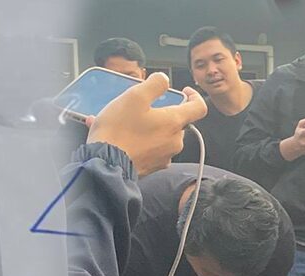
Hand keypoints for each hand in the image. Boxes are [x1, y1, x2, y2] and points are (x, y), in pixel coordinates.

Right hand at [86, 72, 207, 176]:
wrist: (105, 165)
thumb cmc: (119, 130)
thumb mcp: (135, 96)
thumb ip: (155, 84)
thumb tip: (164, 80)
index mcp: (175, 123)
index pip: (199, 107)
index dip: (194, 96)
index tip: (185, 92)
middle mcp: (174, 142)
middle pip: (176, 122)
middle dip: (162, 113)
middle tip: (141, 108)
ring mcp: (163, 157)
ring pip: (161, 135)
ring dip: (148, 127)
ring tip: (125, 122)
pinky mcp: (151, 167)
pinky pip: (150, 149)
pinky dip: (140, 140)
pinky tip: (122, 137)